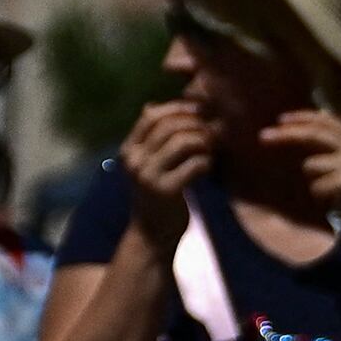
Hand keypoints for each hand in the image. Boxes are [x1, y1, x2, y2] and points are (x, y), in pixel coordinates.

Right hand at [121, 99, 213, 252]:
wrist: (152, 234)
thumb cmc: (154, 195)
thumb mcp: (146, 164)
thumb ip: (149, 138)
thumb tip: (150, 105)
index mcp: (128, 150)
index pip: (151, 116)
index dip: (178, 109)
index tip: (199, 113)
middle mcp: (134, 160)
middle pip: (170, 126)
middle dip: (196, 125)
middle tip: (212, 133)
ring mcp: (148, 176)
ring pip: (183, 142)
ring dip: (204, 142)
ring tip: (211, 150)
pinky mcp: (166, 191)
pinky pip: (196, 164)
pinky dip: (208, 162)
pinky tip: (208, 168)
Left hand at [268, 108, 340, 251]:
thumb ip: (340, 146)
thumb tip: (315, 120)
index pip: (327, 121)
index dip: (303, 117)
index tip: (281, 119)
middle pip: (313, 134)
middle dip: (285, 134)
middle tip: (262, 137)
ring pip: (310, 165)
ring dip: (314, 180)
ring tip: (334, 193)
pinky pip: (315, 187)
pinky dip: (320, 196)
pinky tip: (338, 203)